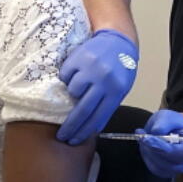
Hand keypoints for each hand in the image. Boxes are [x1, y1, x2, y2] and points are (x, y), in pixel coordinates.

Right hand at [57, 29, 138, 144]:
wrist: (117, 40)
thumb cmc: (120, 68)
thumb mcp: (120, 89)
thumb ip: (107, 106)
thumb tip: (90, 128)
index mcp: (116, 91)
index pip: (98, 119)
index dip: (84, 132)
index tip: (73, 141)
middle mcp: (103, 81)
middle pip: (82, 111)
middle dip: (71, 126)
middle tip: (62, 135)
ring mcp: (90, 69)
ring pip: (72, 91)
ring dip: (73, 93)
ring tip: (79, 87)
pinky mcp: (78, 58)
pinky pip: (66, 75)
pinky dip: (68, 77)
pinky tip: (76, 73)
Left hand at [137, 109, 182, 177]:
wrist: (170, 135)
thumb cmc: (173, 124)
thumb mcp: (167, 116)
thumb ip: (163, 122)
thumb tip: (157, 132)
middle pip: (175, 156)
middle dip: (157, 146)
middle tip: (144, 136)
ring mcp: (182, 168)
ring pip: (162, 163)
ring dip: (149, 150)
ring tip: (146, 138)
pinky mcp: (169, 173)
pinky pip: (155, 167)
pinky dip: (148, 156)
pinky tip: (148, 147)